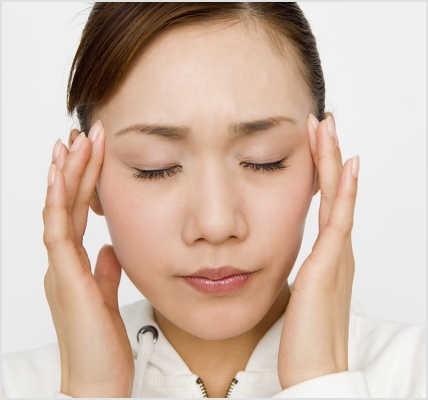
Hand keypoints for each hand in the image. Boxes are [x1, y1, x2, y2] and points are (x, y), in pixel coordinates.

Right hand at [43, 121, 133, 396]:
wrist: (97, 381)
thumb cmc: (102, 343)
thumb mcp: (106, 295)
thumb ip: (105, 271)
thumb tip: (110, 249)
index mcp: (74, 264)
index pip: (76, 213)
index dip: (81, 182)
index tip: (88, 153)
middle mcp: (63, 262)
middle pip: (66, 205)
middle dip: (73, 167)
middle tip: (81, 135)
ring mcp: (61, 269)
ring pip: (59, 211)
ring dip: (66, 175)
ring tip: (73, 143)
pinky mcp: (66, 280)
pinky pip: (58, 233)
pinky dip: (57, 203)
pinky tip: (59, 177)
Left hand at [278, 114, 358, 388]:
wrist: (315, 369)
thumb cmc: (305, 336)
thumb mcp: (300, 294)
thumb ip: (300, 273)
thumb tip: (286, 260)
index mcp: (327, 255)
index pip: (326, 202)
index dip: (321, 171)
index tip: (313, 142)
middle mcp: (336, 250)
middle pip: (334, 191)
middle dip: (327, 154)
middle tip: (323, 122)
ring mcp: (337, 256)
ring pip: (337, 197)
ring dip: (332, 161)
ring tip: (329, 129)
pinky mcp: (329, 266)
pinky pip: (338, 221)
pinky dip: (342, 193)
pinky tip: (346, 167)